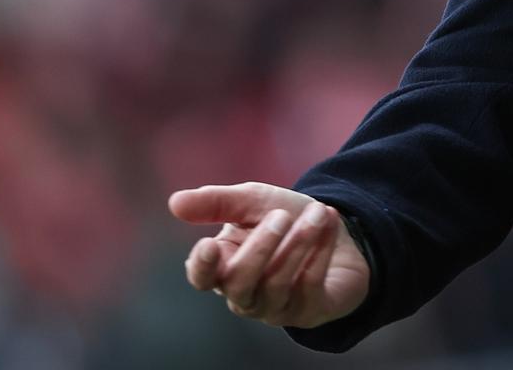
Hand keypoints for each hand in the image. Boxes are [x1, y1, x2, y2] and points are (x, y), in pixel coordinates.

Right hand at [167, 182, 371, 328]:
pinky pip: (309, 286)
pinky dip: (320, 251)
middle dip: (260, 247)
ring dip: (298, 243)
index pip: (201, 277)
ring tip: (317, 212)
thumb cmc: (285, 218)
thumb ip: (216, 203)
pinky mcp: (308, 312)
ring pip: (276, 284)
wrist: (337, 230)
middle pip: (238, 282)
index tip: (208, 244)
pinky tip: (329, 222)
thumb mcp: (253, 201)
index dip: (202, 266)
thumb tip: (174, 203)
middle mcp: (245, 295)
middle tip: (281, 215)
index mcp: (223, 266)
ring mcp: (276, 308)